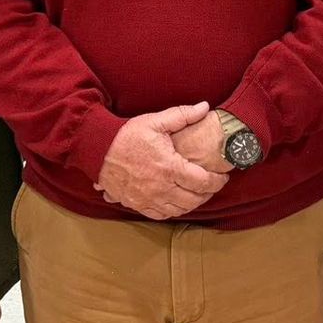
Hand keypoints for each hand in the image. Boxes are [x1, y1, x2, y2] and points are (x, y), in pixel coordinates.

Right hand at [97, 104, 227, 219]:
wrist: (99, 150)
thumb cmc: (127, 135)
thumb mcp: (156, 121)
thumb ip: (183, 115)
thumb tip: (204, 107)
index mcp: (169, 167)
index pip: (203, 182)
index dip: (218, 181)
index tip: (223, 176)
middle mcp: (161, 187)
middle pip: (194, 200)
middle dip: (208, 194)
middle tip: (213, 185)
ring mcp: (148, 199)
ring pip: (179, 210)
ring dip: (193, 204)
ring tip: (198, 193)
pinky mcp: (137, 204)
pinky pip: (161, 215)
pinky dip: (174, 210)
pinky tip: (177, 201)